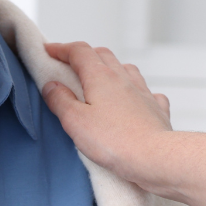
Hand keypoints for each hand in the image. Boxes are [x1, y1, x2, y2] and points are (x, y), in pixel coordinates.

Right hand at [41, 42, 173, 181]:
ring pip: (127, 69)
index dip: (61, 49)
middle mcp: (123, 78)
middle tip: (71, 65)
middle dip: (85, 55)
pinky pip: (148, 92)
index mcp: (101, 76)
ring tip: (102, 79)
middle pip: (103, 55)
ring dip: (112, 69)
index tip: (49, 50)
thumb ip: (60, 101)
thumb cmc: (114, 142)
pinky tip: (135, 100)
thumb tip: (51, 86)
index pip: (79, 51)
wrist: (154, 157)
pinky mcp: (156, 110)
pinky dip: (137, 92)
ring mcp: (143, 92)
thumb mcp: (75, 121)